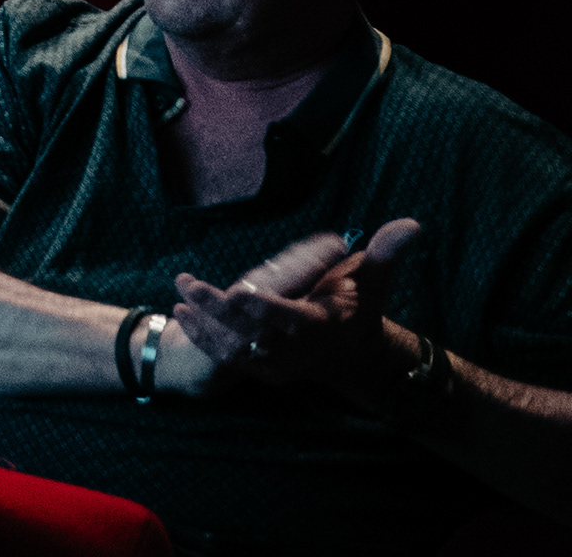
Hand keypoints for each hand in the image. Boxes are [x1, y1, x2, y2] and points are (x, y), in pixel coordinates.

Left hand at [170, 220, 420, 399]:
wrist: (352, 355)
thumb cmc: (356, 308)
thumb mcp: (372, 279)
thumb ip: (387, 252)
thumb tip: (413, 224)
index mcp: (321, 325)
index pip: (291, 319)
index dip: (267, 308)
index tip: (240, 291)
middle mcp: (298, 349)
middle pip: (254, 334)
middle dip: (219, 312)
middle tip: (188, 286)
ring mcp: (279, 363)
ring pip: (237, 349)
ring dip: (205, 326)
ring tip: (180, 297)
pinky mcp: (263, 369)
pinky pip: (230, 359)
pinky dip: (205, 340)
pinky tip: (182, 314)